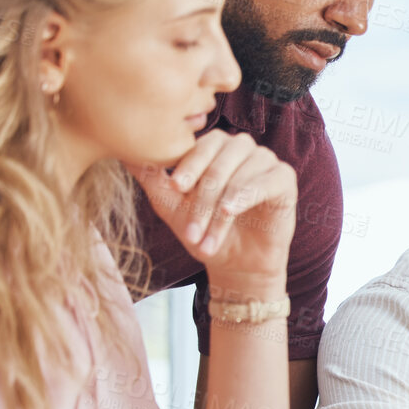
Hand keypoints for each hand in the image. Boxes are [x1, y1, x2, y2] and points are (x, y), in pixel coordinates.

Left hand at [132, 131, 296, 286]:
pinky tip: (230, 211)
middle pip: (222, 158)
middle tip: (190, 226)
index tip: (176, 186)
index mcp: (216, 148)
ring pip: (242, 174)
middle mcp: (242, 149)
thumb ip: (151, 177)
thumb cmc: (203, 231)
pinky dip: (247, 195)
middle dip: (204, 195)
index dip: (191, 163)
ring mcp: (266, 161)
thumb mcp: (170, 205)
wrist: (234, 264)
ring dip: (221, 207)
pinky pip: (266, 180)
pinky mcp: (285, 179)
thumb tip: (122, 152)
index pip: (204, 143)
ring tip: (208, 236)